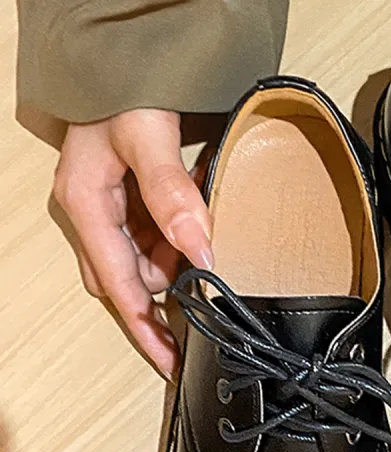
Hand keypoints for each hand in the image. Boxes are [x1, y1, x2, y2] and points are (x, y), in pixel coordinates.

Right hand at [54, 109, 212, 380]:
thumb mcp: (145, 139)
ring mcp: (116, 209)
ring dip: (181, 257)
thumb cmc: (121, 91)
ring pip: (151, 259)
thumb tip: (201, 251)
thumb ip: (171, 194)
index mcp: (88, 209)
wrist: (123, 60)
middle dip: (172, 285)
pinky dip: (184, 235)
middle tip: (211, 280)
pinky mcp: (135, 202)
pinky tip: (200, 216)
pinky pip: (161, 235)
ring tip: (206, 232)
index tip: (171, 361)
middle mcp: (98, 215)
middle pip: (134, 279)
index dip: (146, 329)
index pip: (119, 289)